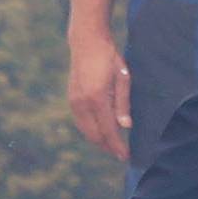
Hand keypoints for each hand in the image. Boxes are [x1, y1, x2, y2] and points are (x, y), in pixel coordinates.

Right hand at [67, 30, 129, 160]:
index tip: (126, 156)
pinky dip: (91, 131)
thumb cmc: (109, 57)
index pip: (108, 130)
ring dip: (99, 141)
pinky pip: (81, 123)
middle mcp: (82, 103)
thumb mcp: (123, 78)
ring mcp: (74, 102)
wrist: (86, 42)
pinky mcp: (71, 99)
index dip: (117, 145)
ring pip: (86, 131)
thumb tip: (126, 126)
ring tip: (113, 147)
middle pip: (95, 135)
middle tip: (122, 155)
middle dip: (108, 147)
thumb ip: (123, 103)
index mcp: (97, 98)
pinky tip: (101, 132)